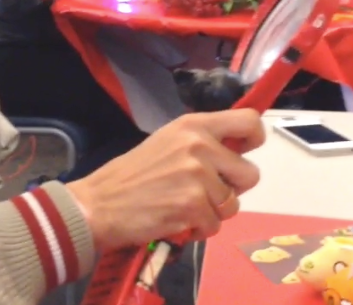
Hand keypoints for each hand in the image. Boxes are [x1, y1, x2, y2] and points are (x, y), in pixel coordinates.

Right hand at [66, 110, 265, 252]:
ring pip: (232, 205)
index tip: (241, 153)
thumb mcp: (168, 143)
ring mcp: (197, 175)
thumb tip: (238, 151)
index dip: (253, 140)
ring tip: (183, 208)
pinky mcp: (192, 205)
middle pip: (249, 174)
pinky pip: (215, 225)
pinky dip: (198, 230)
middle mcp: (199, 145)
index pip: (249, 122)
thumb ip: (202, 143)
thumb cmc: (132, 175)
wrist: (99, 204)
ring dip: (212, 213)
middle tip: (203, 193)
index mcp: (194, 125)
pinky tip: (176, 221)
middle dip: (231, 189)